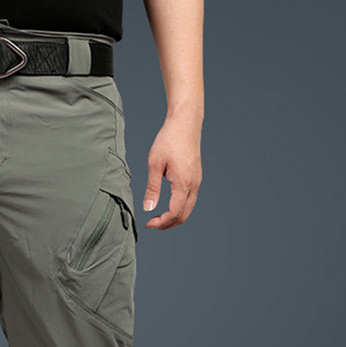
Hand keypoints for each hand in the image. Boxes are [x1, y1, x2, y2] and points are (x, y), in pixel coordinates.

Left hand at [143, 112, 202, 229]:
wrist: (186, 122)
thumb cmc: (169, 139)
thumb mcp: (154, 164)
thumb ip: (152, 188)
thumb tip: (148, 208)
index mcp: (184, 182)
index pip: (174, 213)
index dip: (161, 222)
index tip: (148, 224)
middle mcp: (194, 184)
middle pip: (184, 215)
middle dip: (168, 224)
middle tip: (152, 224)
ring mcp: (197, 181)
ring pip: (188, 209)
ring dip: (174, 217)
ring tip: (158, 218)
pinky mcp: (196, 177)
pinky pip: (190, 200)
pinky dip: (179, 209)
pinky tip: (167, 206)